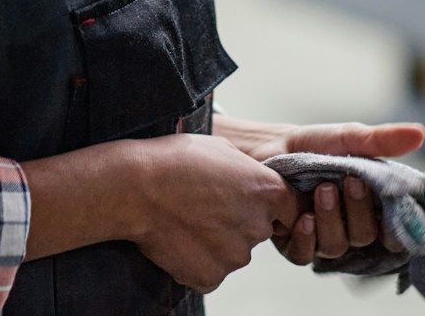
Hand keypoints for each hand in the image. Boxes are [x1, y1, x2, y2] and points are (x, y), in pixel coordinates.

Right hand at [128, 133, 300, 293]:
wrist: (135, 188)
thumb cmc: (176, 160)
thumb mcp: (223, 149)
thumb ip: (249, 171)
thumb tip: (252, 181)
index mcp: (268, 192)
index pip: (290, 208)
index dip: (270, 204)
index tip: (247, 200)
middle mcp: (258, 228)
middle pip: (260, 230)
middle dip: (240, 221)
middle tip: (208, 206)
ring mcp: (234, 256)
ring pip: (235, 251)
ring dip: (218, 241)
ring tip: (188, 219)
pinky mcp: (210, 276)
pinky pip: (211, 270)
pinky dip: (198, 259)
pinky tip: (179, 237)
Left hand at [252, 121, 424, 267]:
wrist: (262, 148)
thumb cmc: (309, 143)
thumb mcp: (347, 138)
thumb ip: (381, 140)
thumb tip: (420, 133)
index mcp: (369, 204)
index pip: (395, 233)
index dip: (399, 231)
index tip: (394, 212)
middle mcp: (348, 224)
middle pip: (367, 239)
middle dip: (359, 212)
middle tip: (350, 181)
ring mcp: (321, 235)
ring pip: (336, 248)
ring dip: (331, 221)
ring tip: (322, 190)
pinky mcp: (294, 243)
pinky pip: (304, 255)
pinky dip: (306, 239)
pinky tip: (302, 218)